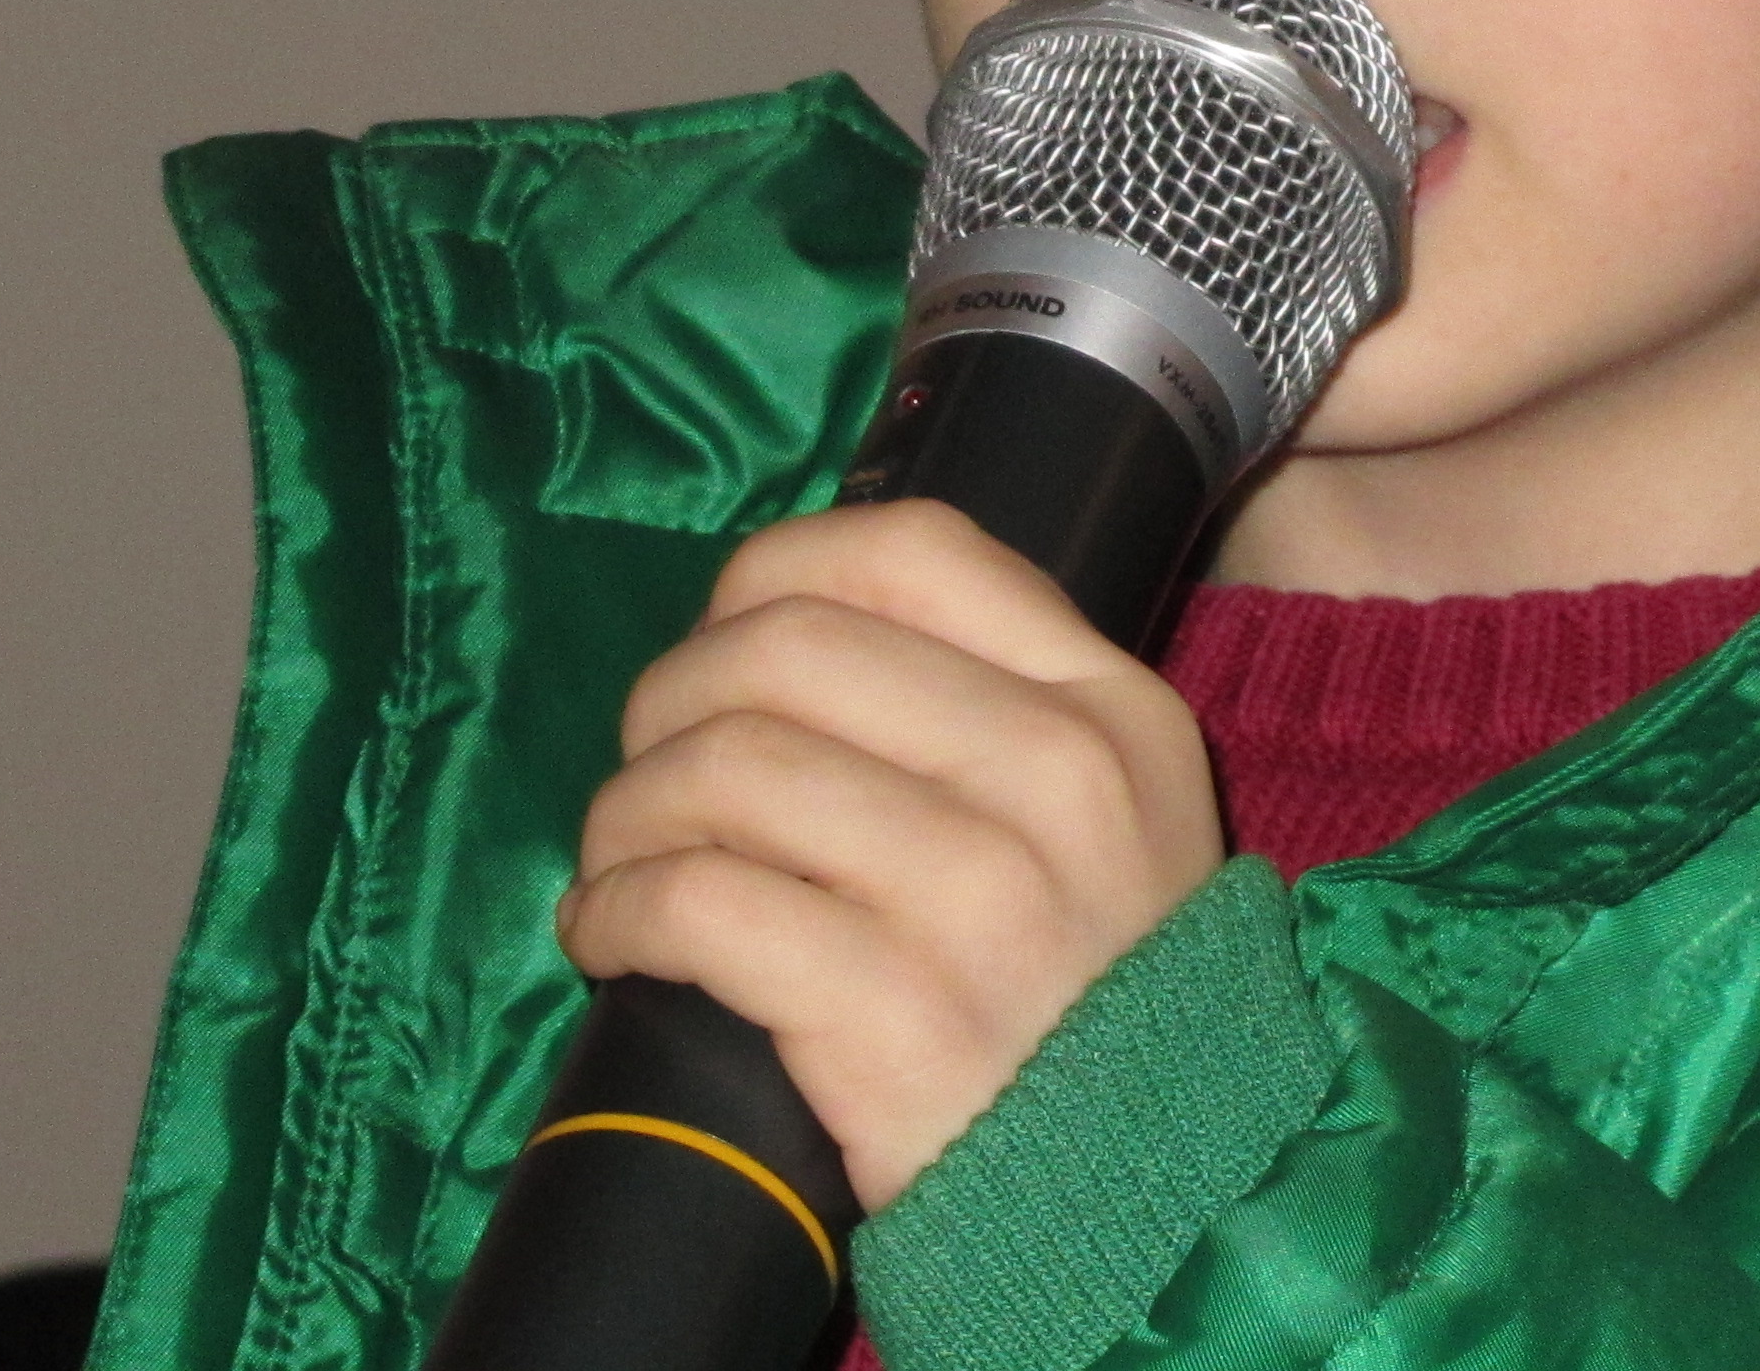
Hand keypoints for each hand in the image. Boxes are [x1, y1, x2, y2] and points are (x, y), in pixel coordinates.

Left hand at [559, 498, 1225, 1210]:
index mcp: (1109, 710)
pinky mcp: (892, 1016)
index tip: (721, 639)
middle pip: (788, 648)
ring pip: (725, 766)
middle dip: (672, 696)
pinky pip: (695, 905)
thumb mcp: (1109, 820)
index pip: (913, 554)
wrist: (1154, 1205)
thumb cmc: (1096, 999)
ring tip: (617, 859)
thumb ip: (996, 715)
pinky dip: (614, 909)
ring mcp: (979, 898)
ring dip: (626, 809)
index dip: (774, 574)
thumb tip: (781, 631)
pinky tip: (605, 934)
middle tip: (644, 766)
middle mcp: (1055, 780)